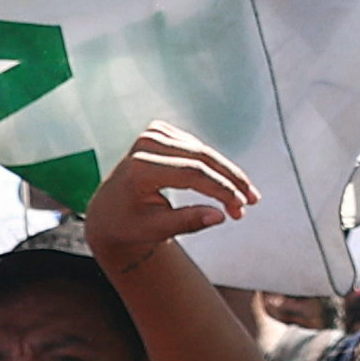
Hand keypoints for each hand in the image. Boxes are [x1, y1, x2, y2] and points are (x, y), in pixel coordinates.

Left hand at [82, 120, 255, 268]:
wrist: (107, 210)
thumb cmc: (129, 224)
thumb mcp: (155, 229)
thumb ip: (187, 222)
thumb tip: (222, 215)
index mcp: (140, 168)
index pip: (192, 174)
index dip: (222, 189)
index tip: (241, 208)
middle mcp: (146, 144)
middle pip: (202, 158)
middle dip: (231, 181)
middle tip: (253, 201)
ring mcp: (153, 133)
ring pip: (204, 152)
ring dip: (227, 174)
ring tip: (245, 199)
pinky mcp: (160, 131)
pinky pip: (197, 149)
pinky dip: (215, 166)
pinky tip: (227, 185)